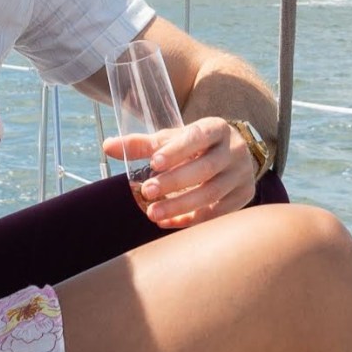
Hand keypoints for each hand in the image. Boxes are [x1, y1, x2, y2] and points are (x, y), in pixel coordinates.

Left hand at [103, 115, 259, 229]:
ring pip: (212, 194)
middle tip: (147, 191)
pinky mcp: (244, 196)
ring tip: (153, 213)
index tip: (154, 163)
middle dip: (175, 182)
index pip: (198, 137)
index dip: (177, 150)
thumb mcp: (175, 139)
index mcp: (216, 128)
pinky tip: (168, 223)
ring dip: (181, 206)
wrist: (235, 154)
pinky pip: (217, 213)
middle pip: (205, 168)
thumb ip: (144, 144)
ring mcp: (242, 175)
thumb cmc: (197, 146)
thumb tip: (107, 146)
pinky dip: (191, 220)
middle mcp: (234, 150)